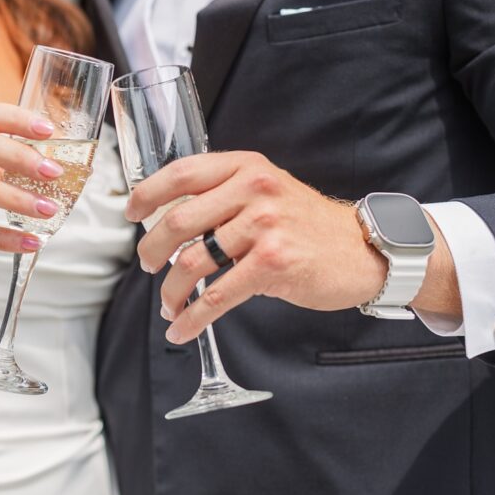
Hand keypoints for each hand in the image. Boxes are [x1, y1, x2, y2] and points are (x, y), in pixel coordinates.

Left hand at [126, 152, 393, 343]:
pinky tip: (182, 328)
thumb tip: (170, 218)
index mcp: (246, 167)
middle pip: (178, 221)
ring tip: (168, 303)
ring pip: (192, 262)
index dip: (148, 194)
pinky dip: (193, 317)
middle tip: (146, 266)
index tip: (132, 213)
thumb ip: (224, 195)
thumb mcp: (267, 189)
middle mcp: (254, 190)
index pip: (182, 173)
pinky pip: (217, 295)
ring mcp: (264, 226)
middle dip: (151, 250)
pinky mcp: (272, 264)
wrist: (362, 249)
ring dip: (171, 290)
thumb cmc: (307, 224)